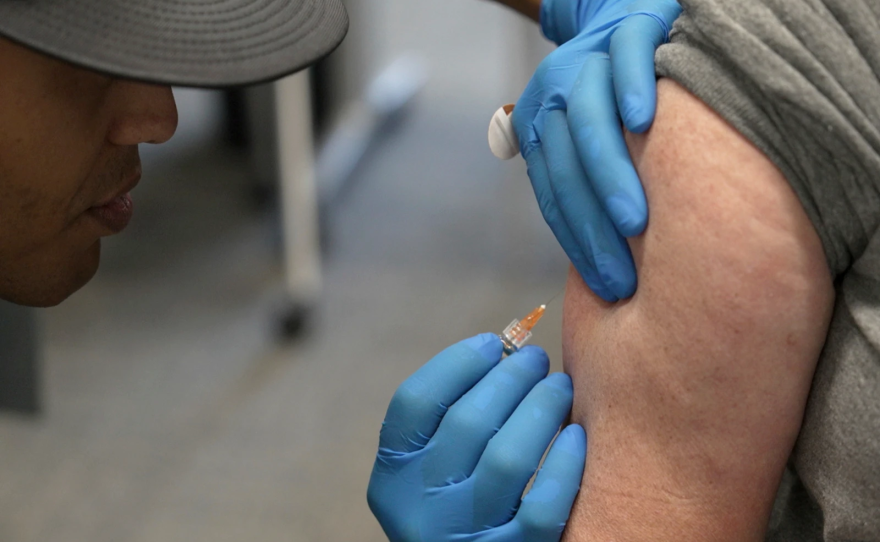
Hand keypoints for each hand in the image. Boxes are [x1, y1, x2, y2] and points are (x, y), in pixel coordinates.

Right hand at [367, 333, 586, 541]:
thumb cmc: (458, 511)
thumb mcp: (432, 475)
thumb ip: (450, 426)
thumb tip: (503, 357)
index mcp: (393, 479)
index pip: (414, 402)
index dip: (456, 363)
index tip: (493, 344)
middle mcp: (419, 509)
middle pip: (466, 422)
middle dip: (509, 377)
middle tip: (537, 359)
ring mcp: (464, 536)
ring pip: (507, 458)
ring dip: (540, 409)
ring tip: (560, 387)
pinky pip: (543, 507)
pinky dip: (563, 465)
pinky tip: (577, 436)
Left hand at [512, 0, 680, 301]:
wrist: (628, 13)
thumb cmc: (618, 97)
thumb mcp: (590, 138)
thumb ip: (584, 182)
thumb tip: (598, 257)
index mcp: (541, 126)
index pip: (553, 194)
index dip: (577, 243)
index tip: (606, 288)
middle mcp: (555, 93)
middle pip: (565, 166)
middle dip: (592, 227)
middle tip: (625, 276)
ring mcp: (590, 58)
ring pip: (588, 118)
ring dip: (608, 173)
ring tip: (636, 224)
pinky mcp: (630, 27)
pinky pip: (626, 56)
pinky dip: (632, 87)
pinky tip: (644, 123)